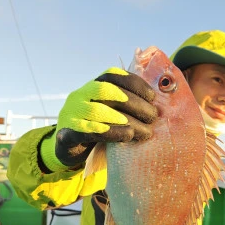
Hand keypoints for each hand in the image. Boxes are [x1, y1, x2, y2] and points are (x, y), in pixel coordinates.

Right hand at [41, 67, 157, 169]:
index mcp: (91, 87)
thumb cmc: (98, 128)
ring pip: (97, 110)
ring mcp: (71, 114)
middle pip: (106, 90)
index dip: (134, 82)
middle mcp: (79, 96)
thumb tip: (157, 105)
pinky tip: (128, 136)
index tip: (152, 96)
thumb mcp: (110, 112)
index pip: (112, 75)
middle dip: (134, 102)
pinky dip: (111, 132)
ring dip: (126, 119)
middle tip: (152, 117)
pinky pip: (88, 131)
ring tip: (145, 131)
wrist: (67, 149)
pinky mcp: (66, 134)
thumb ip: (126, 105)